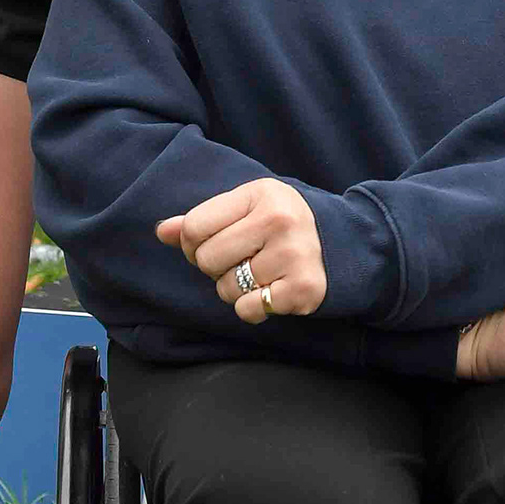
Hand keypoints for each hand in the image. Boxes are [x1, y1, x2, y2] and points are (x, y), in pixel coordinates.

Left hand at [156, 178, 326, 322]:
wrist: (343, 245)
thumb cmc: (282, 226)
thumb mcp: (246, 209)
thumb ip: (202, 220)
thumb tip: (161, 231)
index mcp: (260, 194)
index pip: (194, 227)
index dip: (193, 244)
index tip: (213, 244)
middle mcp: (279, 220)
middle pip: (208, 260)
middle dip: (216, 268)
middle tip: (240, 261)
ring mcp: (294, 254)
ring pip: (227, 289)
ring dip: (235, 289)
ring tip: (259, 274)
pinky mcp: (303, 288)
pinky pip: (248, 309)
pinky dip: (252, 308)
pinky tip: (270, 292)